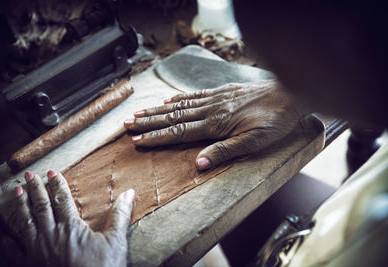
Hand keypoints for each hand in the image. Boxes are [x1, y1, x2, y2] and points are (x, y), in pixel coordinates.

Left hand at [7, 171, 133, 266]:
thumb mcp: (116, 242)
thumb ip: (119, 215)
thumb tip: (129, 193)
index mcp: (71, 227)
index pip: (62, 199)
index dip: (57, 184)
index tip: (52, 173)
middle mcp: (51, 235)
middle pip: (41, 207)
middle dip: (35, 189)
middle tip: (29, 176)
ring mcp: (37, 251)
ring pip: (25, 223)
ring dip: (20, 207)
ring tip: (16, 193)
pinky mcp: (30, 266)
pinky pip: (15, 252)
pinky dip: (8, 242)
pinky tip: (6, 235)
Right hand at [124, 81, 308, 169]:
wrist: (289, 94)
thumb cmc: (274, 121)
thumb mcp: (254, 142)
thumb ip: (225, 151)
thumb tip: (198, 164)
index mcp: (216, 125)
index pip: (180, 132)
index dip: (157, 137)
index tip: (138, 139)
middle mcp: (210, 110)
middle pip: (173, 117)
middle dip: (149, 122)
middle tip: (128, 124)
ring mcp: (215, 99)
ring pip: (180, 105)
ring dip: (157, 110)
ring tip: (139, 112)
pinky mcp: (221, 92)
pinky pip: (194, 95)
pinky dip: (178, 99)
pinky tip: (167, 100)